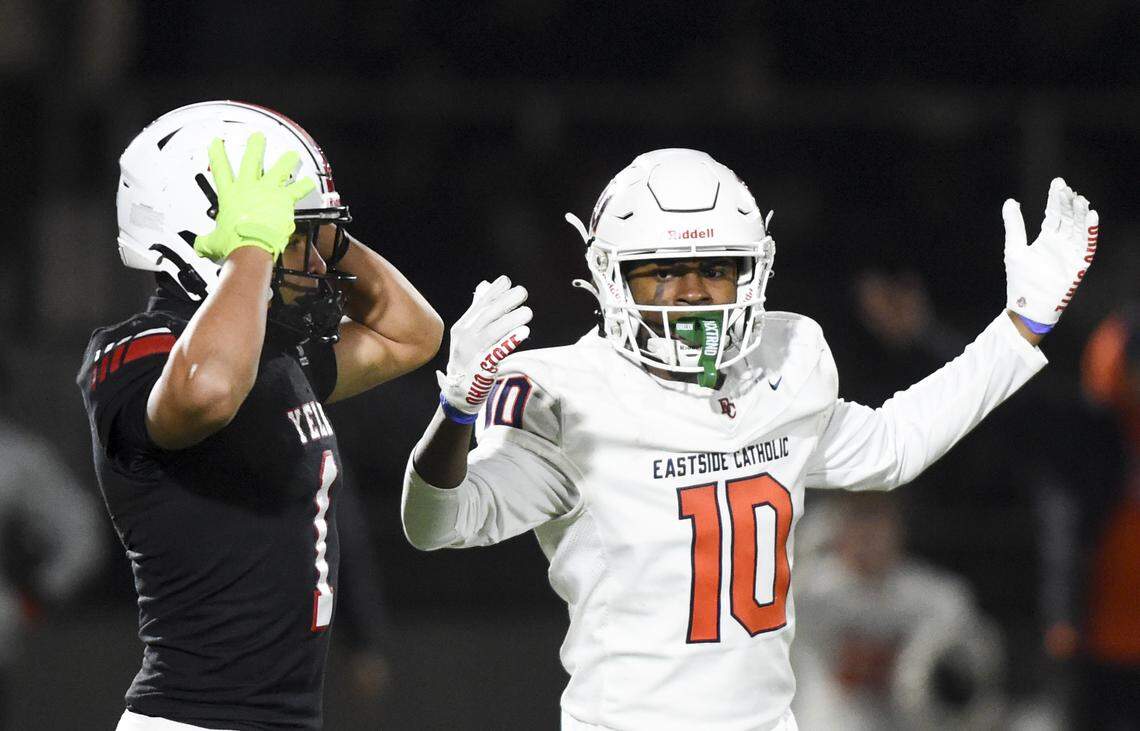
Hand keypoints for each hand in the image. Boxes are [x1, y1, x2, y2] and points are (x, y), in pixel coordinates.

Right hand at [194, 132, 315, 260]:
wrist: (252, 246)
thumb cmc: (234, 243)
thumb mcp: (213, 242)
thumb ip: (206, 241)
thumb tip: (200, 246)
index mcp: (230, 195)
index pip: (220, 169)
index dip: (217, 153)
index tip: (217, 142)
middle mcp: (249, 188)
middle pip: (251, 161)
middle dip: (255, 147)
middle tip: (258, 137)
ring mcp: (267, 191)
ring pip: (278, 170)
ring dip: (286, 161)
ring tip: (292, 154)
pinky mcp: (283, 199)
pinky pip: (297, 190)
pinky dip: (304, 186)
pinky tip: (310, 182)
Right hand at [437, 275, 530, 413]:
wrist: (459, 394)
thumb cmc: (468, 361)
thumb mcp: (467, 336)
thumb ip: (477, 312)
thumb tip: (485, 286)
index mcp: (461, 327)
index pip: (478, 305)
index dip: (493, 292)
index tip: (507, 281)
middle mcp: (464, 338)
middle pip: (486, 316)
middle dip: (505, 301)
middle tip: (522, 292)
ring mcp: (472, 353)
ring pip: (492, 332)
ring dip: (511, 319)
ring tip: (528, 311)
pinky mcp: (482, 368)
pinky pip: (498, 352)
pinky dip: (511, 340)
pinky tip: (524, 332)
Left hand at [1002, 177, 1098, 326]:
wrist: (1027, 305)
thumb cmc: (1020, 280)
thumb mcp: (1014, 248)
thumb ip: (1014, 225)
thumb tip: (1010, 201)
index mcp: (1046, 238)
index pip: (1054, 214)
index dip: (1056, 199)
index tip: (1057, 183)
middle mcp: (1061, 243)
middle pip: (1068, 218)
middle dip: (1068, 203)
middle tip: (1066, 188)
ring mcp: (1071, 252)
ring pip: (1079, 228)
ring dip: (1081, 214)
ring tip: (1079, 199)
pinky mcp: (1078, 264)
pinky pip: (1088, 245)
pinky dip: (1090, 231)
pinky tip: (1091, 216)